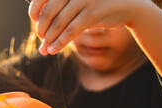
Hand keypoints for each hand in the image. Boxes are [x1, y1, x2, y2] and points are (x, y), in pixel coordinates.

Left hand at [28, 0, 148, 54]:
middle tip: (41, 38)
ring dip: (49, 39)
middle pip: (48, 12)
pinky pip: (70, 31)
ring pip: (58, 24)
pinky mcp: (92, 13)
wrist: (127, 4)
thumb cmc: (96, 3)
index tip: (35, 22)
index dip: (34, 11)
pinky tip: (53, 50)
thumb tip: (37, 22)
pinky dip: (59, 42)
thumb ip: (60, 6)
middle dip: (41, 28)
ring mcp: (84, 0)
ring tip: (45, 49)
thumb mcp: (77, 0)